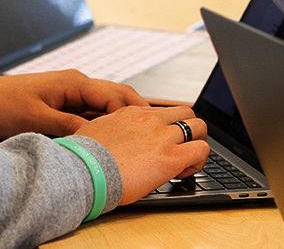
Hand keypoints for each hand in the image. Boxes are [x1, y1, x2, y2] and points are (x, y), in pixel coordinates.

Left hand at [0, 70, 147, 139]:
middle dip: (139, 112)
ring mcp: (73, 94)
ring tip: (144, 135)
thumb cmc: (3, 106)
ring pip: (110, 104)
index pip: (114, 96)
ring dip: (126, 117)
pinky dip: (109, 122)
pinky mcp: (67, 104)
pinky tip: (116, 136)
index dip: (132, 114)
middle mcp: (78, 85)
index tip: (145, 131)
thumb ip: (67, 126)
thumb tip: (94, 137)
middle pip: (119, 96)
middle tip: (159, 129)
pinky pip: (96, 112)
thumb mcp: (36, 119)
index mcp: (74, 83)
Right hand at [74, 105, 210, 204]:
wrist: (82, 171)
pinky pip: (201, 150)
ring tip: (186, 161)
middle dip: (189, 130)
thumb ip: (106, 130)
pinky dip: (199, 161)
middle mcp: (150, 120)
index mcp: (131, 114)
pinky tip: (183, 172)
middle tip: (180, 148)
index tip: (160, 142)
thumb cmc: (82, 158)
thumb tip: (104, 137)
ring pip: (199, 126)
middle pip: (186, 112)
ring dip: (197, 142)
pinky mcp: (171, 157)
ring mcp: (163, 137)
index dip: (166, 128)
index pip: (161, 112)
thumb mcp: (93, 131)